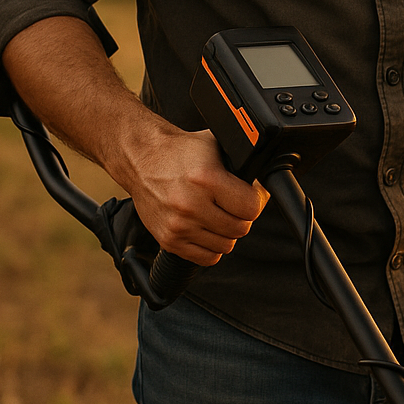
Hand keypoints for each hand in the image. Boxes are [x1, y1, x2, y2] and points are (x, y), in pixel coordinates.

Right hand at [119, 125, 269, 266]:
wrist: (140, 158)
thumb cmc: (179, 150)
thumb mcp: (214, 145)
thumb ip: (239, 163)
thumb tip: (263, 178)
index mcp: (206, 179)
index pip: (250, 208)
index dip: (257, 201)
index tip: (252, 196)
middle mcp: (191, 205)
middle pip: (240, 228)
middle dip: (242, 216)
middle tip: (235, 205)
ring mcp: (178, 226)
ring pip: (225, 245)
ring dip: (227, 232)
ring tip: (219, 215)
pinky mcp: (169, 240)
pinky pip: (206, 257)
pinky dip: (212, 246)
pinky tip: (207, 228)